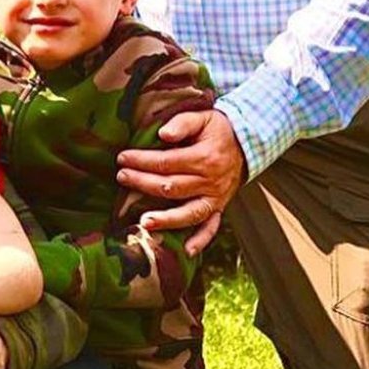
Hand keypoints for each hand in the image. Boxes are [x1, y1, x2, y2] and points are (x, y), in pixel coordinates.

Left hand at [116, 110, 244, 255]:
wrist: (247, 143)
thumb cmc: (218, 129)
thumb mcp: (203, 117)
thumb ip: (182, 123)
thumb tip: (163, 134)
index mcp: (204, 158)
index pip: (167, 162)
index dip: (143, 161)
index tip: (123, 158)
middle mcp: (210, 182)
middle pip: (172, 187)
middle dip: (143, 183)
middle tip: (121, 177)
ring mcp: (216, 198)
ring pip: (189, 213)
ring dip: (166, 219)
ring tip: (144, 222)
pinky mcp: (219, 207)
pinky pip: (211, 227)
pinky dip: (201, 240)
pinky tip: (187, 250)